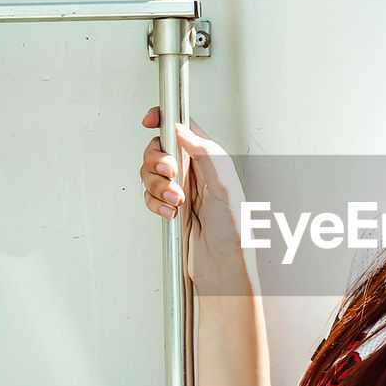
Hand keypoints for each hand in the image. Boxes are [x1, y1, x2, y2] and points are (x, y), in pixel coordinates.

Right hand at [140, 108, 253, 292]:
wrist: (224, 266)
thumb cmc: (235, 231)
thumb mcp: (225, 185)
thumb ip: (204, 153)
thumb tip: (181, 129)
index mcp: (210, 159)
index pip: (182, 127)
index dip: (163, 119)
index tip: (150, 120)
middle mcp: (195, 171)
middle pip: (159, 149)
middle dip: (157, 161)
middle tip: (170, 174)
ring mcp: (181, 189)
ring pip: (151, 174)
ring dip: (158, 187)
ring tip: (176, 201)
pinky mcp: (170, 208)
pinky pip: (149, 197)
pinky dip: (155, 204)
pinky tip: (171, 213)